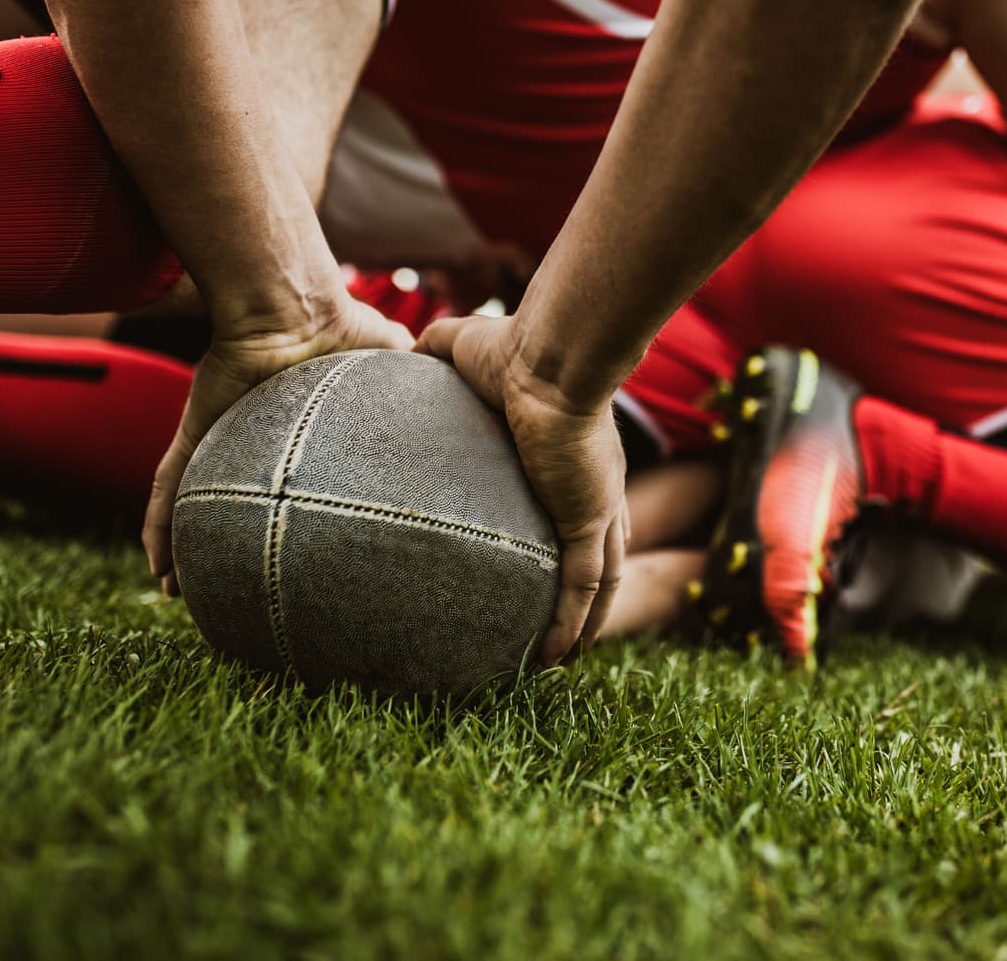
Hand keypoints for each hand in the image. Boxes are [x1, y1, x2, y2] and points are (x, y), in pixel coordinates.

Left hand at [141, 292, 414, 594]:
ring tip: (174, 590)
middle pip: (225, 491)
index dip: (280, 507)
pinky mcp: (194, 431)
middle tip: (221, 581)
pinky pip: (167, 483)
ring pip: (187, 500)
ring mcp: (216, 435)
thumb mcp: (392, 362)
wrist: (297, 311)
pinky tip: (156, 570)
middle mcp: (246, 435)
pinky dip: (156, 524)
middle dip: (218, 536)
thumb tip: (466, 408)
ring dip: (177, 543)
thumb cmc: (342, 330)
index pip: (278, 473)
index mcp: (287, 425)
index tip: (292, 547)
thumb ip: (418, 386)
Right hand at [416, 313, 627, 665]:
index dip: (574, 541)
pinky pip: (585, 586)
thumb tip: (403, 348)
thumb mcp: (462, 346)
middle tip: (562, 631)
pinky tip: (554, 659)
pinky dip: (572, 624)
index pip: (583, 510)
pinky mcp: (587, 519)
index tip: (549, 570)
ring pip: (601, 582)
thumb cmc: (513, 347)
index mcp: (574, 457)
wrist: (548, 355)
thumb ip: (435, 349)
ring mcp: (597, 506)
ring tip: (560, 661)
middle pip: (602, 555)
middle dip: (587, 598)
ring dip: (585, 625)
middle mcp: (596, 489)